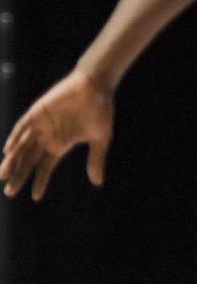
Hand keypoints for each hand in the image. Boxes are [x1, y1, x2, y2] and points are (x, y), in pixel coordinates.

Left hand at [1, 71, 113, 200]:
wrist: (96, 87)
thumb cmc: (100, 111)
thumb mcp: (100, 140)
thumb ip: (96, 160)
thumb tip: (97, 182)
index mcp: (61, 144)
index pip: (45, 166)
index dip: (39, 181)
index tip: (35, 197)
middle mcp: (47, 136)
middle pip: (28, 160)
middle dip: (18, 175)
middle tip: (9, 193)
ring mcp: (41, 124)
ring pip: (22, 146)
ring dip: (12, 161)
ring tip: (3, 176)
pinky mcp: (37, 112)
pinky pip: (22, 127)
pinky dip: (16, 138)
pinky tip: (9, 150)